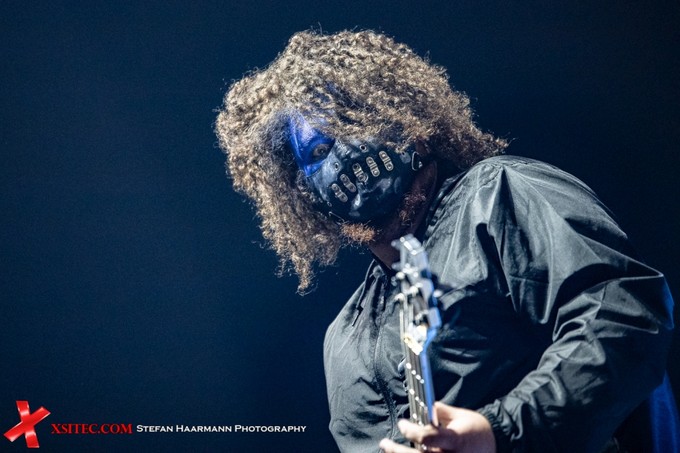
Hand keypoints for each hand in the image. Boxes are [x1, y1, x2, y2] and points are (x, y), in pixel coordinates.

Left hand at [379, 402, 495, 452]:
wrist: (498, 445)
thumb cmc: (478, 430)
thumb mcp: (461, 416)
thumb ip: (441, 412)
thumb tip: (424, 406)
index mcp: (456, 440)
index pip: (428, 437)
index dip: (412, 431)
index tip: (403, 424)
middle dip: (398, 451)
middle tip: (385, 443)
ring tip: (388, 450)